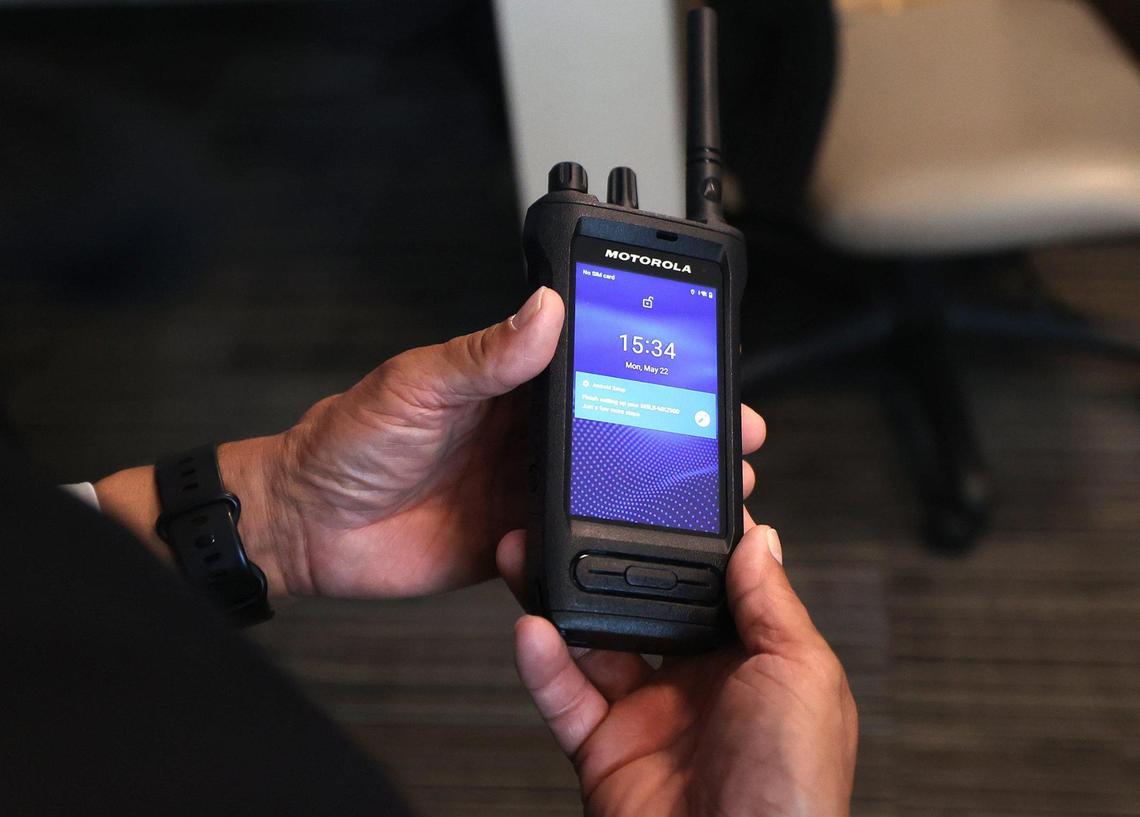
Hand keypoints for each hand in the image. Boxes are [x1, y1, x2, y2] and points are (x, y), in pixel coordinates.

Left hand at [97, 284, 762, 602]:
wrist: (309, 528)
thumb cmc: (348, 442)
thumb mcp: (417, 385)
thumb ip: (484, 354)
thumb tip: (544, 308)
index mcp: (506, 382)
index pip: (591, 361)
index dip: (648, 362)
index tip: (699, 361)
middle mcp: (525, 431)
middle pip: (618, 423)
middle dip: (677, 427)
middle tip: (731, 433)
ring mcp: (524, 486)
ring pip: (607, 482)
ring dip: (655, 485)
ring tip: (710, 489)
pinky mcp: (515, 537)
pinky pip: (571, 538)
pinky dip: (605, 541)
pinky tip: (640, 541)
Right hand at [497, 523, 857, 816]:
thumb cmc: (794, 794)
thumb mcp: (803, 674)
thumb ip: (771, 602)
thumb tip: (760, 539)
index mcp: (756, 661)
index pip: (715, 584)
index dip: (688, 542)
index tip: (661, 495)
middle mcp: (700, 684)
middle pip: (644, 606)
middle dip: (611, 564)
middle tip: (582, 518)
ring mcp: (648, 716)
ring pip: (594, 641)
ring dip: (562, 599)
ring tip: (537, 555)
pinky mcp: (604, 750)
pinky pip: (564, 696)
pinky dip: (542, 663)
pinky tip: (532, 628)